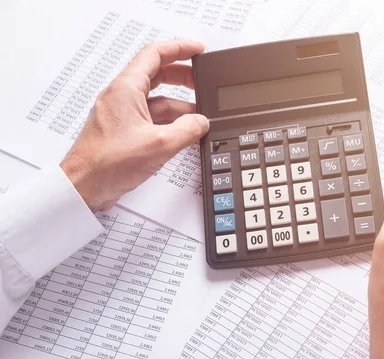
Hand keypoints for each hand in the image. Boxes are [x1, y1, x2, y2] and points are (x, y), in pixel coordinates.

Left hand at [60, 40, 209, 211]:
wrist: (84, 187)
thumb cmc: (107, 164)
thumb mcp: (159, 145)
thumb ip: (187, 130)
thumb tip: (201, 122)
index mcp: (126, 89)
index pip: (155, 54)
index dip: (180, 48)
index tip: (198, 50)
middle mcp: (122, 97)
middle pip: (158, 74)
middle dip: (183, 77)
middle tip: (203, 82)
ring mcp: (122, 114)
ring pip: (157, 100)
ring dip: (179, 106)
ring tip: (200, 117)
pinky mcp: (124, 131)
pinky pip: (151, 117)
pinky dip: (170, 122)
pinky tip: (184, 133)